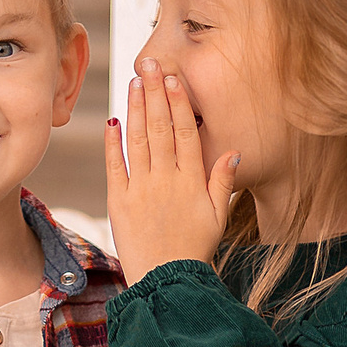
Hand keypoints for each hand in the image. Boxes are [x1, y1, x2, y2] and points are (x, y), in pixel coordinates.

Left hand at [106, 58, 237, 282]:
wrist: (167, 282)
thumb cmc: (195, 250)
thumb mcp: (218, 216)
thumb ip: (223, 181)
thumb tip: (233, 151)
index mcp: (191, 181)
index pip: (185, 132)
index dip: (179, 103)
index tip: (173, 78)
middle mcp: (165, 180)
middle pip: (160, 128)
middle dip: (155, 93)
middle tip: (149, 64)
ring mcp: (140, 189)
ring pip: (138, 140)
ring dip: (136, 108)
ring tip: (134, 82)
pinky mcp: (118, 202)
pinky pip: (114, 166)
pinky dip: (112, 142)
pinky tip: (113, 119)